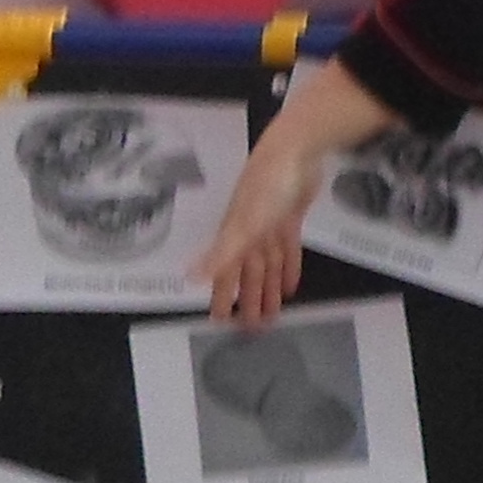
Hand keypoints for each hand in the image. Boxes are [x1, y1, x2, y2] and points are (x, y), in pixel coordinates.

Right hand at [196, 57, 402, 323]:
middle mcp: (249, 234)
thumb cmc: (265, 190)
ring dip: (269, 289)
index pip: (225, 274)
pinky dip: (288, 267)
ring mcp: (269, 226)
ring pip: (267, 265)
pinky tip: (291, 286)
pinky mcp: (289, 218)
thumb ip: (220, 254)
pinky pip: (286, 249)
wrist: (294, 154)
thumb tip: (189, 278)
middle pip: (248, 275)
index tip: (217, 320)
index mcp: (234, 237)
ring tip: (272, 315)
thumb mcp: (243, 226)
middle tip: (251, 328)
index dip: (221, 296)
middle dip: (248, 300)